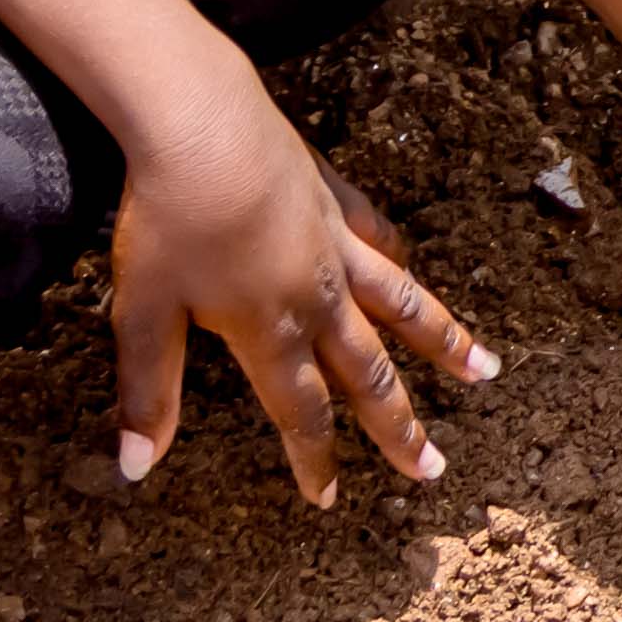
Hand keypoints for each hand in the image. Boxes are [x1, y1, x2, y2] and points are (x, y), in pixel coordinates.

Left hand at [99, 87, 495, 504]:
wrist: (201, 120)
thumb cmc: (165, 216)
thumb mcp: (141, 311)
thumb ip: (149, 391)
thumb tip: (136, 468)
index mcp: (270, 329)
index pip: (300, 412)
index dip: (314, 461)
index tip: (328, 502)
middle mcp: (317, 295)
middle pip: (368, 373)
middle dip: (400, 427)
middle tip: (433, 469)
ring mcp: (334, 244)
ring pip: (401, 306)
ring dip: (442, 344)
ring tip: (484, 373)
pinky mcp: (334, 196)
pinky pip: (379, 237)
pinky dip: (397, 260)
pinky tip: (409, 267)